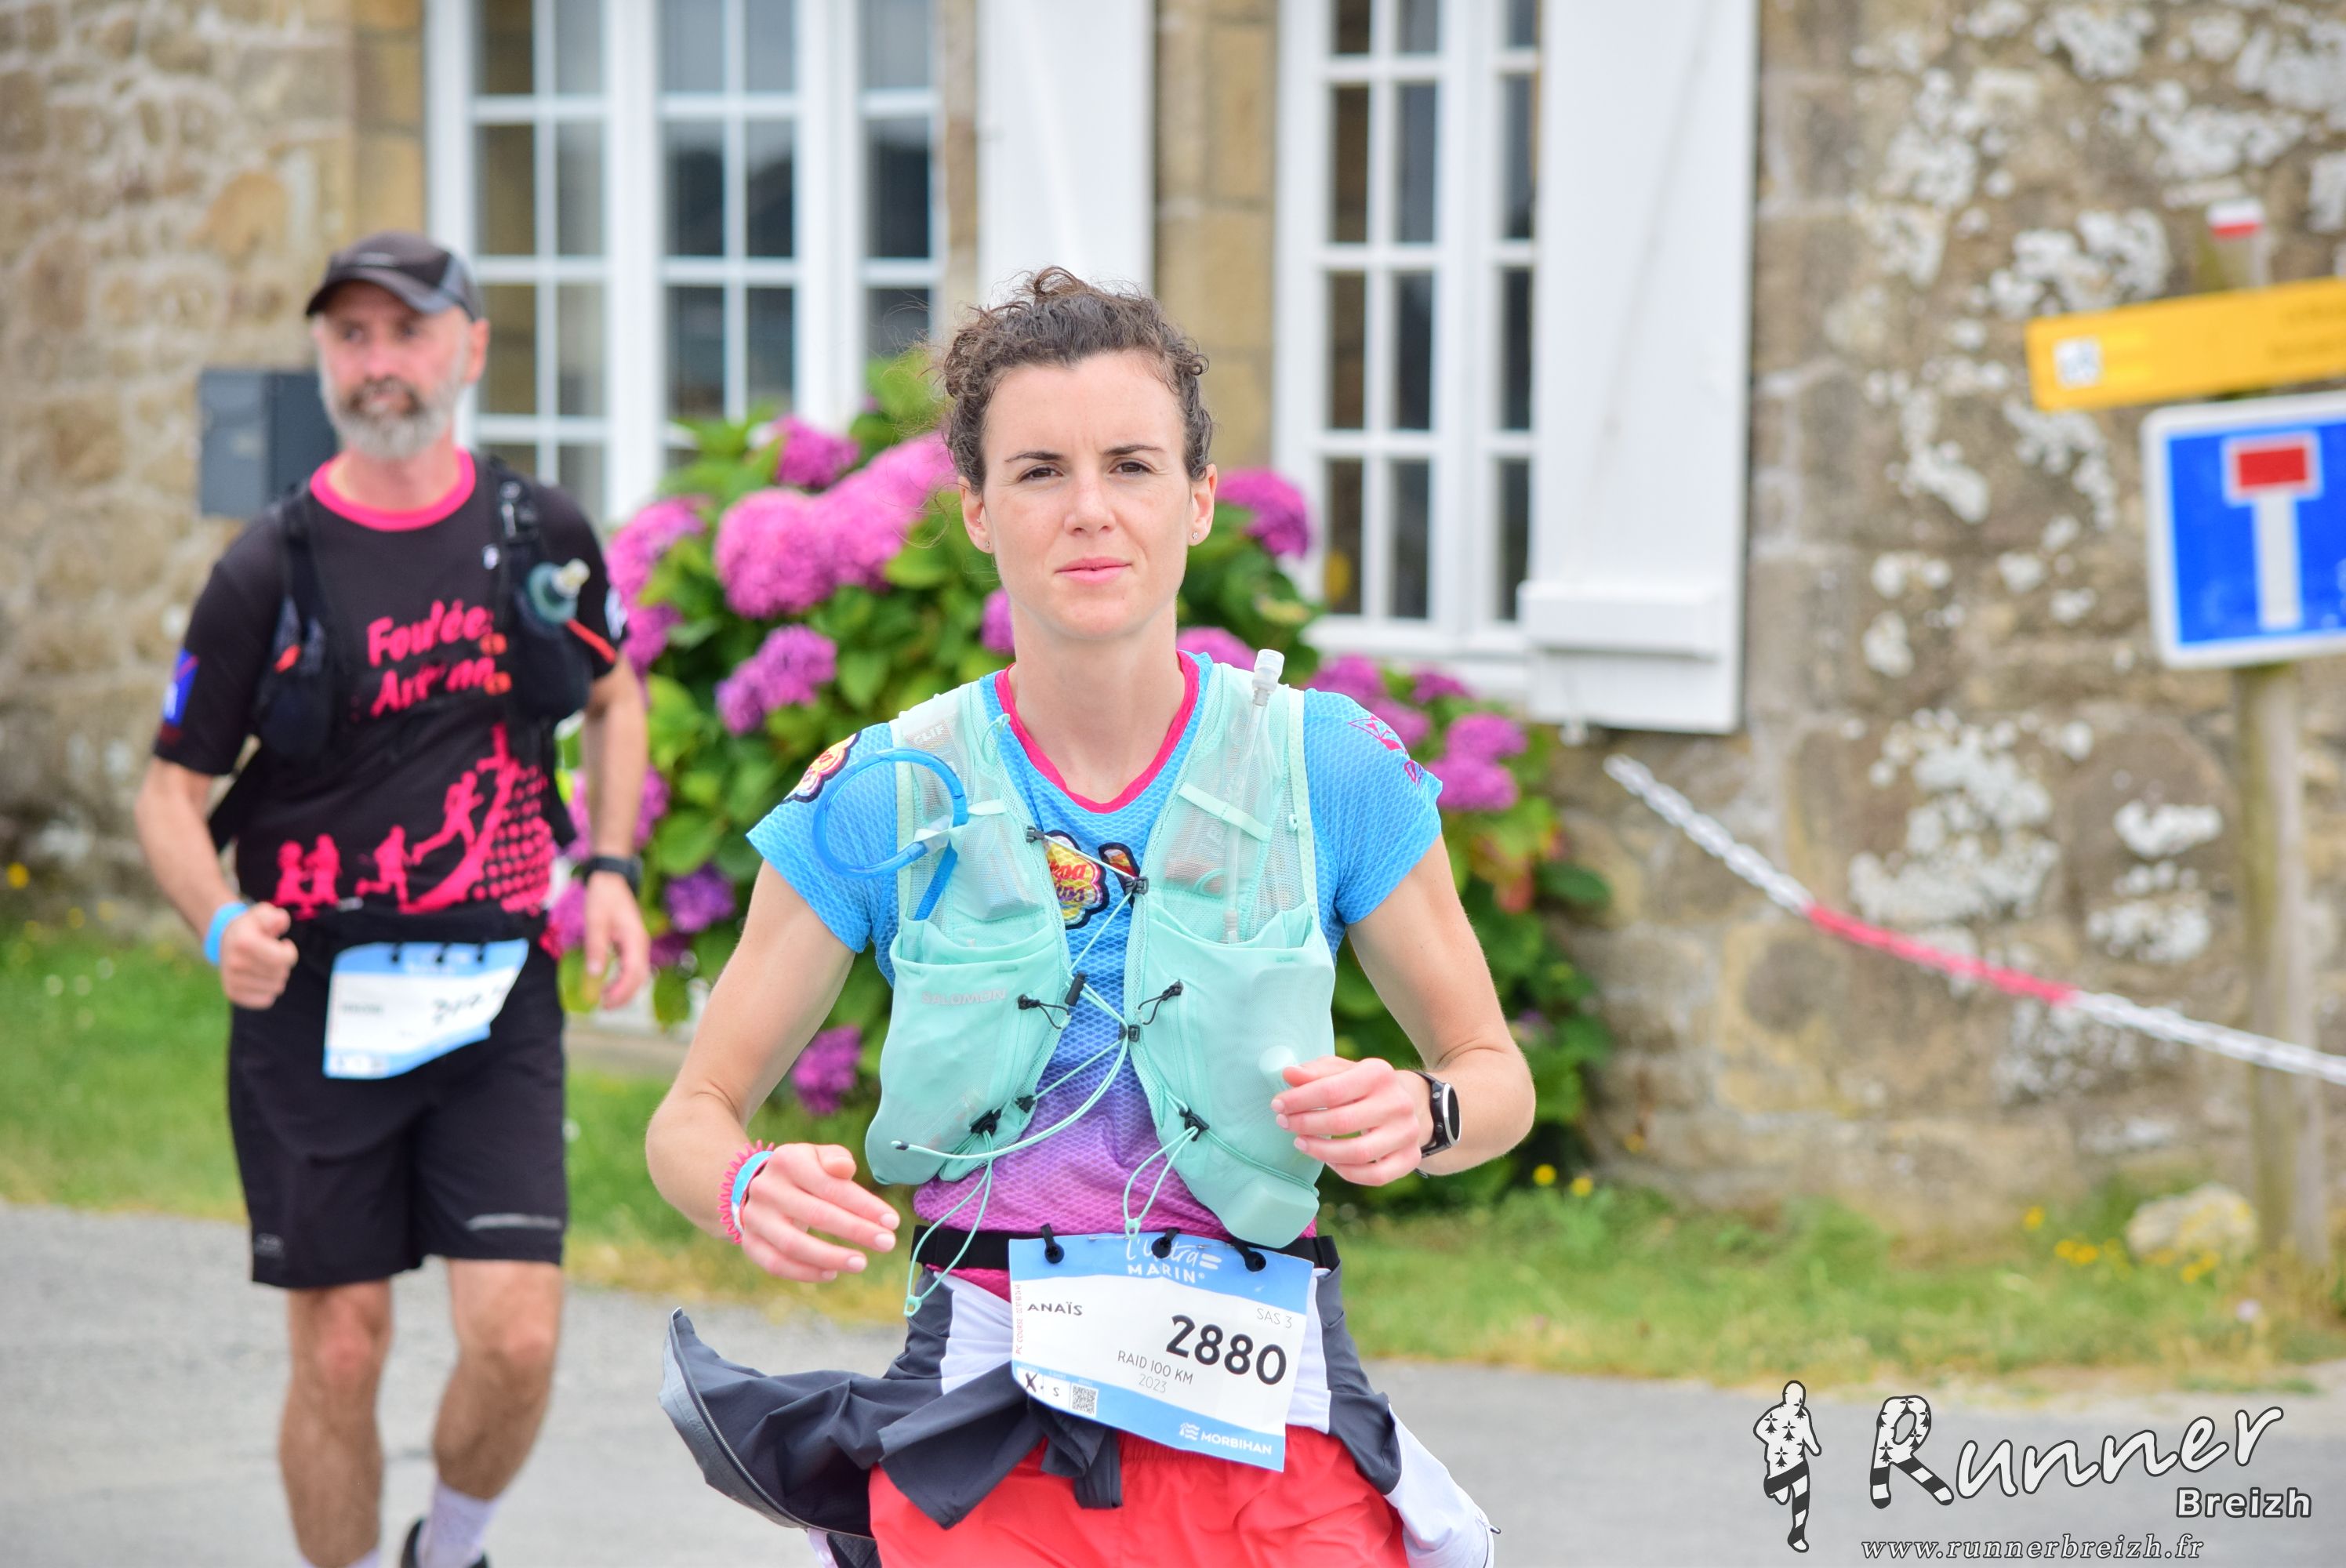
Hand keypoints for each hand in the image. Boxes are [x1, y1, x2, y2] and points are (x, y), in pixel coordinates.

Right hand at [218, 902, 298, 1009]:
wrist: (226, 940)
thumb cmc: (253, 927)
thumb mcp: (263, 913)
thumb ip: (275, 916)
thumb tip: (279, 922)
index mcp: (243, 942)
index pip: (282, 959)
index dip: (290, 952)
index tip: (284, 944)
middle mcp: (234, 963)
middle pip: (280, 974)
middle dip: (283, 964)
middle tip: (272, 955)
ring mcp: (232, 980)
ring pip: (275, 988)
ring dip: (277, 977)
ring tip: (266, 965)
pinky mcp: (232, 993)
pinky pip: (266, 1000)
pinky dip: (269, 991)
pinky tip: (261, 978)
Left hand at [582, 870, 650, 1008]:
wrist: (612, 879)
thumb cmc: (603, 897)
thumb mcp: (595, 922)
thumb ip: (596, 948)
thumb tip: (595, 974)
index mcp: (635, 940)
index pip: (634, 973)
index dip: (621, 991)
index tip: (604, 1002)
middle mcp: (641, 945)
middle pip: (639, 978)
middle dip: (624, 995)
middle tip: (603, 1007)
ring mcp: (639, 945)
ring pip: (638, 974)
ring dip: (624, 989)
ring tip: (605, 999)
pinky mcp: (633, 944)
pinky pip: (633, 967)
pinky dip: (624, 980)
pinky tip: (610, 984)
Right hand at [736, 1143, 901, 1281]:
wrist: (755, 1186)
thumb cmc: (801, 1172)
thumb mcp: (817, 1156)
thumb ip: (835, 1159)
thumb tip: (845, 1169)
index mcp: (788, 1161)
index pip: (831, 1186)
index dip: (864, 1205)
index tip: (892, 1221)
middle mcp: (767, 1189)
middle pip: (816, 1215)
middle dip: (856, 1231)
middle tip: (887, 1243)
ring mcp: (755, 1218)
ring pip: (793, 1245)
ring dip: (831, 1257)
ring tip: (861, 1263)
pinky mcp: (750, 1243)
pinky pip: (776, 1264)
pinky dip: (805, 1273)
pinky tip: (832, 1274)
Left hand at [1272, 1055, 1432, 1187]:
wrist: (1412, 1103)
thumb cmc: (1365, 1086)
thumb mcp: (1343, 1070)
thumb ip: (1315, 1071)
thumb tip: (1289, 1074)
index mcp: (1379, 1073)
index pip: (1331, 1090)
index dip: (1298, 1100)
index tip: (1277, 1105)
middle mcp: (1398, 1103)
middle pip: (1341, 1122)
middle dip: (1305, 1125)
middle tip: (1284, 1124)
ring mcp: (1407, 1133)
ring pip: (1357, 1153)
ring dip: (1320, 1151)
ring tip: (1300, 1142)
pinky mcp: (1410, 1158)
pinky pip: (1374, 1176)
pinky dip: (1346, 1172)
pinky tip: (1329, 1161)